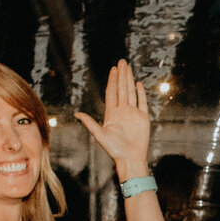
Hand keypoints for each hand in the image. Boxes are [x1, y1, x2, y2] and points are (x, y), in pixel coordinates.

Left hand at [75, 59, 153, 177]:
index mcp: (112, 113)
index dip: (112, 80)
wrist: (130, 158)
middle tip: (121, 62)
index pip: (112, 92)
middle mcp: (122, 111)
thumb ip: (90, 123)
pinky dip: (141, 93)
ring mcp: (133, 113)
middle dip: (121, 75)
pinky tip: (138, 84)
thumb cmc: (114, 150)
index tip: (113, 69)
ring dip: (130, 80)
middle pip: (122, 89)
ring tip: (129, 68)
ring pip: (131, 92)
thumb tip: (77, 114)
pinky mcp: (143, 118)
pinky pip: (142, 102)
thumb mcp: (100, 135)